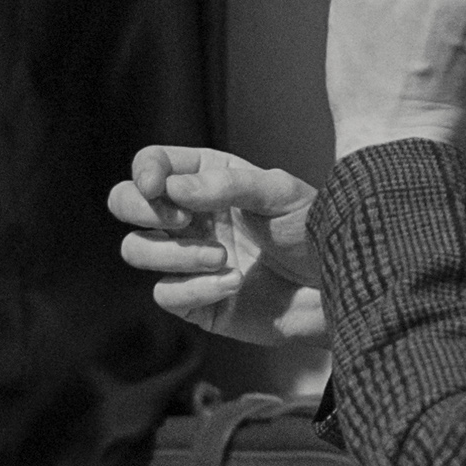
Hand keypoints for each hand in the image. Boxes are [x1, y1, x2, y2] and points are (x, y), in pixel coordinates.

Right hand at [109, 145, 324, 344]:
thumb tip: (172, 188)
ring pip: (135, 250)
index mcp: (207, 179)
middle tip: (181, 221)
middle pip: (124, 203)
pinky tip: (233, 284)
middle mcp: (190, 216)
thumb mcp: (281, 195)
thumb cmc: (316, 232)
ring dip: (174, 254)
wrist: (341, 289)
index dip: (145, 173)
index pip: (152, 164)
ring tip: (223, 257)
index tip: (159, 188)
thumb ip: (227, 186)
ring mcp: (189, 260)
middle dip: (141, 211)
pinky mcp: (196, 301)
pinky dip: (195, 289)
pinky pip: (165, 294)